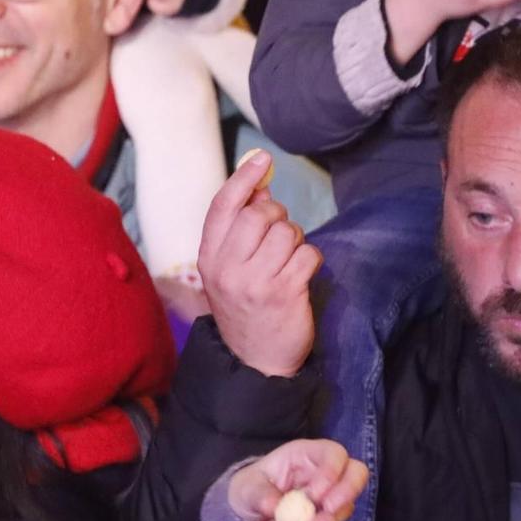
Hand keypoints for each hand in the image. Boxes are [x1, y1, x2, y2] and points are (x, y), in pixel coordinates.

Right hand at [199, 149, 320, 377]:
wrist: (256, 362)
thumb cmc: (246, 306)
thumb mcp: (230, 269)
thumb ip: (240, 229)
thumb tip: (260, 186)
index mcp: (209, 258)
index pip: (223, 207)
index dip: (244, 178)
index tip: (262, 158)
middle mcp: (227, 268)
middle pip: (259, 213)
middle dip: (277, 216)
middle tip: (278, 236)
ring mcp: (255, 282)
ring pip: (287, 232)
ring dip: (295, 241)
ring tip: (287, 263)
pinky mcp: (285, 293)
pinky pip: (308, 253)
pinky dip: (311, 260)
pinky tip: (300, 277)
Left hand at [228, 438, 368, 520]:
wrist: (248, 517)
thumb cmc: (249, 490)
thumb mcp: (246, 488)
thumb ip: (260, 495)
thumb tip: (275, 506)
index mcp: (305, 454)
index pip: (333, 453)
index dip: (331, 471)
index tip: (315, 495)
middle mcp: (324, 472)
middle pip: (356, 472)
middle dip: (347, 490)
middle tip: (329, 508)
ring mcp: (329, 495)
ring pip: (349, 501)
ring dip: (333, 518)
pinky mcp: (328, 517)